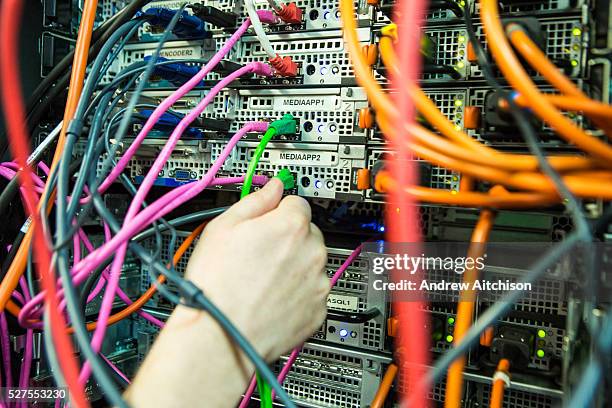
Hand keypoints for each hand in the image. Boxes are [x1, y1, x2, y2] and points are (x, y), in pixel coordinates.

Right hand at [183, 178, 328, 360]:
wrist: (221, 335)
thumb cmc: (218, 284)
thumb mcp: (224, 227)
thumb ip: (256, 200)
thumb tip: (273, 187)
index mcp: (292, 225)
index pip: (298, 203)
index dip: (279, 212)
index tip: (270, 221)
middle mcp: (313, 252)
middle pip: (307, 233)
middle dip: (288, 239)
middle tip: (260, 254)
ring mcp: (318, 284)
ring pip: (311, 264)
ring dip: (294, 267)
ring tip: (263, 280)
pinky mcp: (318, 311)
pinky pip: (312, 292)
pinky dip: (297, 294)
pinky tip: (272, 298)